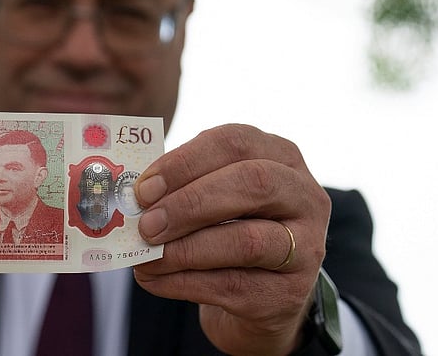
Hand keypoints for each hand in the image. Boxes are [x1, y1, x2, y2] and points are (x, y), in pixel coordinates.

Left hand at [133, 124, 329, 355]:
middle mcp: (304, 196)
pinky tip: (153, 279)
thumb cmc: (227, 229)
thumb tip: (132, 196)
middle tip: (146, 224)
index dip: (185, 162)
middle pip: (251, 183)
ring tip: (145, 257)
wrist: (260, 295)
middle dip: (189, 203)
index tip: (144, 187)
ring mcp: (305, 247)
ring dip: (184, 249)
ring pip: (246, 241)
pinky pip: (232, 285)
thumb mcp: (212, 196)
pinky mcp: (289, 293)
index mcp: (281, 156)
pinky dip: (183, 282)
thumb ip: (179, 188)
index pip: (234, 142)